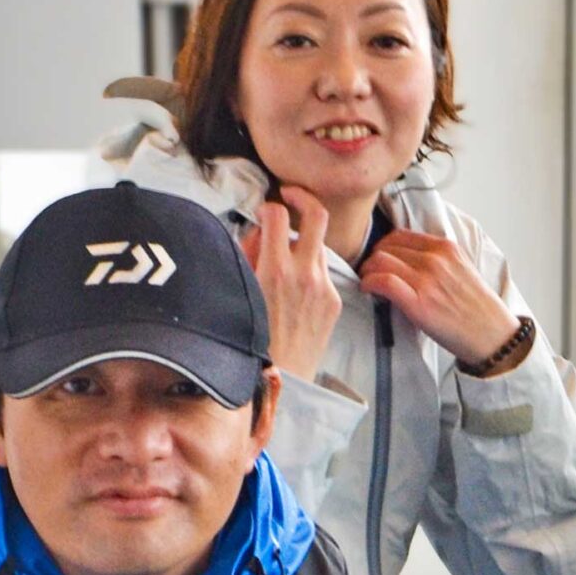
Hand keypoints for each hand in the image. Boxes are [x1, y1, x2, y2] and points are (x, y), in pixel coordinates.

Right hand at [240, 186, 343, 380]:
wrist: (280, 377)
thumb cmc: (253, 337)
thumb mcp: (241, 288)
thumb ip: (250, 254)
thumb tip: (261, 231)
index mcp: (276, 268)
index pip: (277, 214)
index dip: (268, 206)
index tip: (264, 212)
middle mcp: (304, 273)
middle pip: (316, 214)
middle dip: (302, 197)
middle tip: (291, 197)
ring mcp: (324, 287)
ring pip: (319, 245)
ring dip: (303, 242)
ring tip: (287, 260)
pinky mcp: (334, 301)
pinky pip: (323, 273)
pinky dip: (310, 272)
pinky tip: (297, 292)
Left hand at [359, 229, 519, 367]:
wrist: (492, 336)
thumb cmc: (478, 310)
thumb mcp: (462, 269)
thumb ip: (439, 260)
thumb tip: (411, 262)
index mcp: (446, 247)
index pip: (401, 235)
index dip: (384, 246)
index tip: (380, 259)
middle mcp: (435, 259)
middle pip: (387, 246)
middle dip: (373, 258)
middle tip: (370, 272)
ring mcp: (426, 279)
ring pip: (381, 260)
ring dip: (368, 270)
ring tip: (368, 281)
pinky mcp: (419, 302)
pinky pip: (383, 281)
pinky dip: (369, 283)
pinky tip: (368, 290)